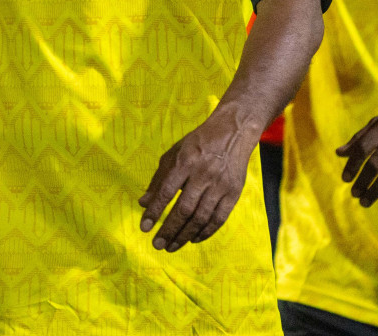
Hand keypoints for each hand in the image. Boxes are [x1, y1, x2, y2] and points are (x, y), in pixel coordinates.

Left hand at [137, 110, 255, 251]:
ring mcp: (220, 185)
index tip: (144, 228)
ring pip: (201, 217)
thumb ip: (158, 178)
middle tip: (157, 244)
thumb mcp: (174, 153)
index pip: (166, 191)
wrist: (233, 132)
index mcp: (185, 162)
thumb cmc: (198, 143)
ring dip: (185, 235)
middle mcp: (203, 174)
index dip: (154, 211)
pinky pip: (219, 218)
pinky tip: (193, 239)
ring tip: (172, 246)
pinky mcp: (234, 192)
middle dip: (169, 229)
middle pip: (184, 209)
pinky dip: (206, 232)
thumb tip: (143, 203)